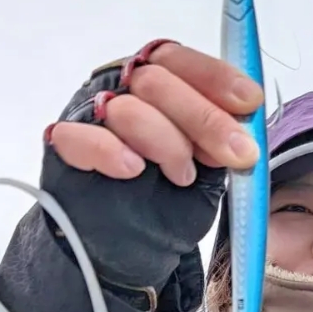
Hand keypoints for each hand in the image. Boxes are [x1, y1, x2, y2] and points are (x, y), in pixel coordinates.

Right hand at [47, 42, 264, 187]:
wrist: (129, 251)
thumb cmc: (167, 202)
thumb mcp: (207, 168)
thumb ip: (219, 140)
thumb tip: (244, 124)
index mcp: (155, 84)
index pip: (177, 60)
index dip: (214, 77)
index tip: (248, 102)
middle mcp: (120, 90)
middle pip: (156, 80)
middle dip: (204, 118)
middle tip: (237, 153)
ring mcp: (90, 117)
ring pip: (127, 109)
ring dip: (166, 142)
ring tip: (182, 176)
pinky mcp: (65, 150)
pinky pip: (79, 137)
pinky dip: (109, 150)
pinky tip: (132, 168)